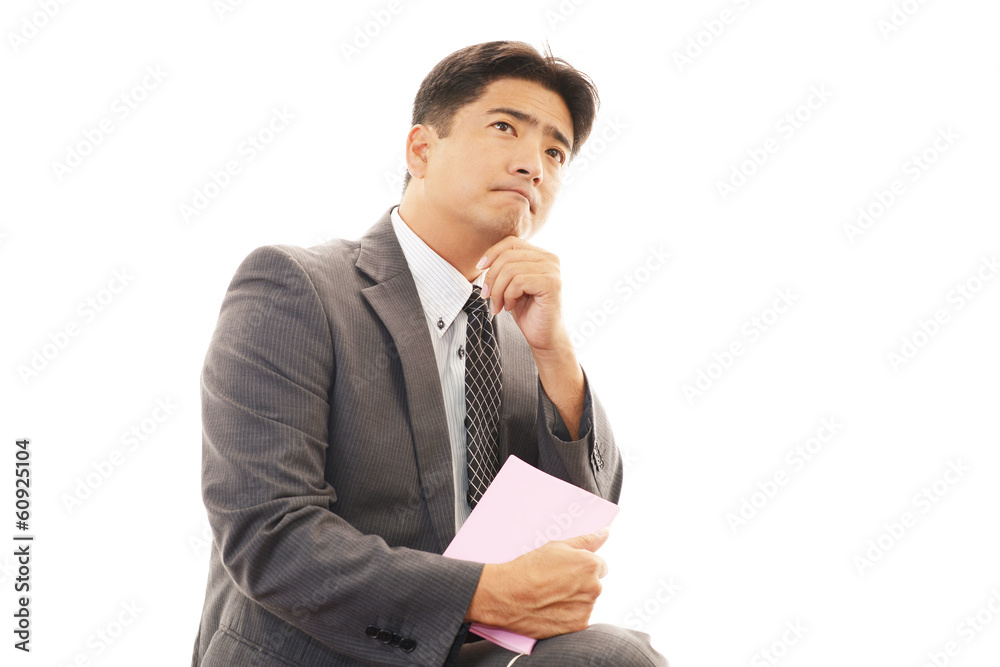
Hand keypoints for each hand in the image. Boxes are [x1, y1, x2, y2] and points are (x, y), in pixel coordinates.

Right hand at [464, 529, 609, 637]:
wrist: (508, 595)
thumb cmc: (529, 568)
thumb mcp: (557, 547)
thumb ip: (586, 541)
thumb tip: (605, 533)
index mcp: (591, 564)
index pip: (600, 566)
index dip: (581, 567)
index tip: (566, 570)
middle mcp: (594, 586)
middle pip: (594, 584)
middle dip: (580, 584)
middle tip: (555, 583)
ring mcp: (587, 608)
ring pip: (586, 602)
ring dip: (575, 600)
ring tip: (551, 596)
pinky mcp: (578, 625)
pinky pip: (579, 618)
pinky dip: (568, 615)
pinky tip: (552, 609)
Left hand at [477, 237, 567, 353]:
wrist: (543, 336)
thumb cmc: (527, 311)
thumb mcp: (511, 285)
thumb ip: (505, 268)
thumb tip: (483, 261)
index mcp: (540, 255)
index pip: (511, 242)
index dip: (492, 253)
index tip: (479, 269)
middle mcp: (549, 258)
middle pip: (507, 256)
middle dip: (491, 277)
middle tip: (487, 296)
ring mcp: (552, 270)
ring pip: (510, 270)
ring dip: (498, 291)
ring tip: (499, 305)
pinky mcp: (551, 284)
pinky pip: (518, 282)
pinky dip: (508, 296)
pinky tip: (510, 307)